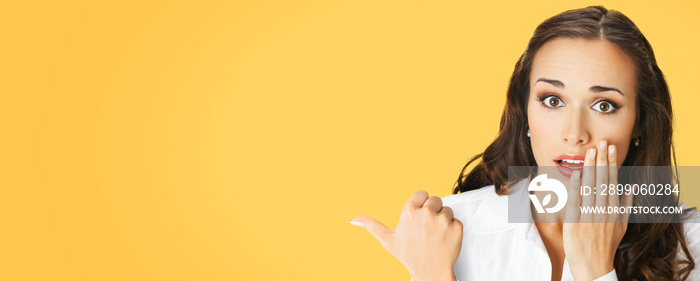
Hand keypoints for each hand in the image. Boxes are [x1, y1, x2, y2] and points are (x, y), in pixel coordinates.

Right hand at [351, 190, 461, 280]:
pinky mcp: (456, 228)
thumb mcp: (388, 240)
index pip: (422, 194)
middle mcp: (426, 213)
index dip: (421, 205)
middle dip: (433, 211)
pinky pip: (457, 221)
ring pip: (447, 210)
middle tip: (427, 228)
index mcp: (409, 211)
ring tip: (435, 234)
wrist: (429, 272)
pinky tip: (445, 239)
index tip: (420, 216)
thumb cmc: (409, 256)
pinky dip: (453, 230)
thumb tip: (353, 220)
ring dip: (444, 220)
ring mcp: (442, 220)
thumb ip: (372, 226)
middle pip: (435, 200)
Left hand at [563, 140, 632, 279]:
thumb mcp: (622, 225)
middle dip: (602, 160)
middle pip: (603, 181)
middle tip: (601, 143)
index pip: (613, 181)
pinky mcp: (576, 223)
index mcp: (614, 210)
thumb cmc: (606, 244)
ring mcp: (590, 217)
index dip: (611, 163)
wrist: (594, 266)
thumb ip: (626, 204)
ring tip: (590, 152)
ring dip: (590, 168)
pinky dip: (576, 187)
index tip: (610, 148)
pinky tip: (576, 174)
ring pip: (590, 188)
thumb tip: (632, 186)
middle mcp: (604, 211)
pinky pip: (576, 201)